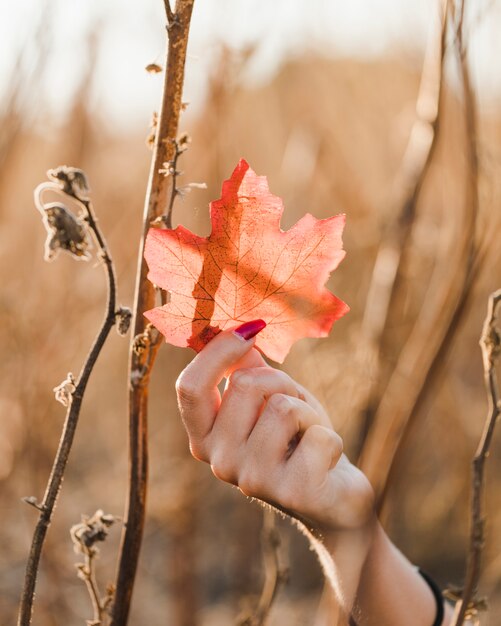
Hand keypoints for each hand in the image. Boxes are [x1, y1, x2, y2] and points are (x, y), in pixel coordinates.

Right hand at [175, 322, 374, 535]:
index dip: (218, 351)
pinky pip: (318, 435)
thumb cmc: (299, 440)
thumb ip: (249, 369)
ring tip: (308, 437)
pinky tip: (326, 461)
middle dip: (281, 383)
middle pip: (245, 385)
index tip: (251, 331)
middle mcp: (219, 461)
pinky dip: (330, 438)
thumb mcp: (271, 400)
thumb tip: (235, 326)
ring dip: (308, 412)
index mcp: (205, 437)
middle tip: (294, 410)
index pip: (190, 387)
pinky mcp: (292, 492)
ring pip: (283, 407)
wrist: (334, 498)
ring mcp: (253, 480)